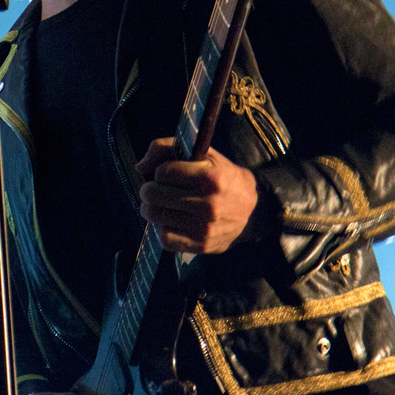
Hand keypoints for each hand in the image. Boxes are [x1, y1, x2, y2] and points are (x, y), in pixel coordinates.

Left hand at [136, 139, 257, 253]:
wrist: (254, 211)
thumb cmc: (223, 178)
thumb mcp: (204, 155)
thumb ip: (168, 148)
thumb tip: (140, 166)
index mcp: (210, 177)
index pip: (163, 172)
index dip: (160, 171)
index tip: (167, 174)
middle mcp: (208, 203)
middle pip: (152, 194)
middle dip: (149, 190)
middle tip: (156, 191)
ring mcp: (204, 227)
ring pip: (154, 215)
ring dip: (152, 209)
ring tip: (162, 205)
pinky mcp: (201, 245)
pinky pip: (164, 238)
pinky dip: (162, 229)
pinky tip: (171, 222)